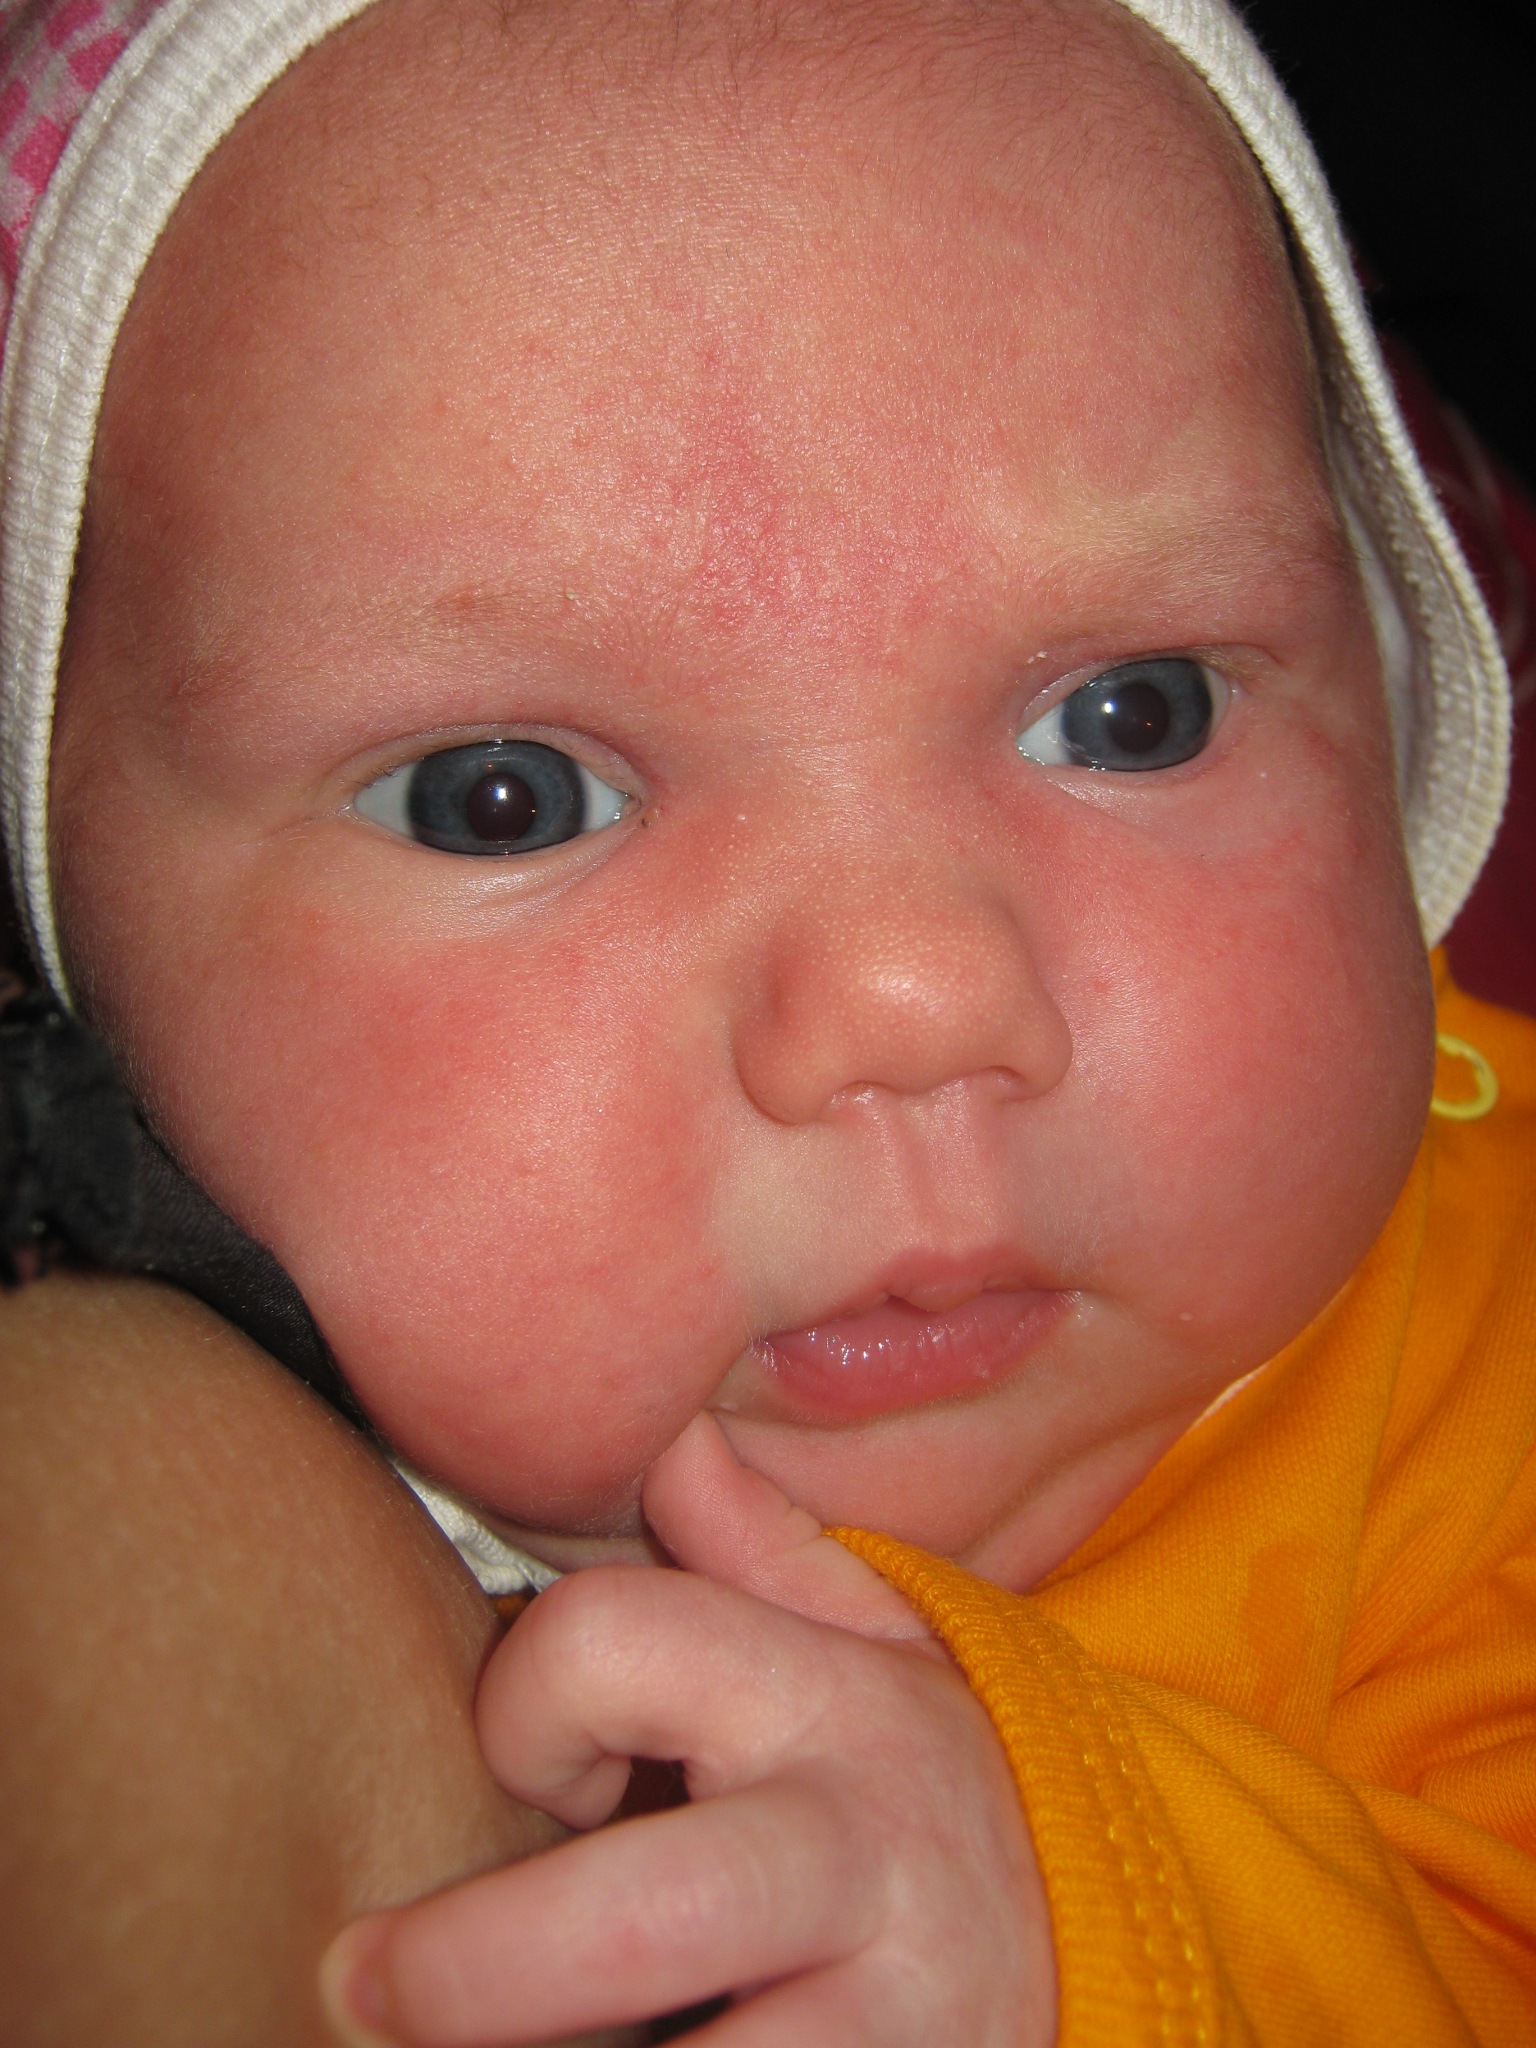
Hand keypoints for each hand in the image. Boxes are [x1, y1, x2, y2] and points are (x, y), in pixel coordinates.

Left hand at [322, 1418, 1056, 2046]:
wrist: (1111, 1940)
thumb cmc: (940, 1781)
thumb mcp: (885, 1645)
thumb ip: (768, 1551)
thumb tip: (674, 1438)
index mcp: (828, 1701)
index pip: (611, 1644)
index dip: (529, 1710)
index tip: (550, 1783)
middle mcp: (860, 1855)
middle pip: (630, 1918)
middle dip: (464, 1971)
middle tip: (361, 1985)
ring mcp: (892, 2022)